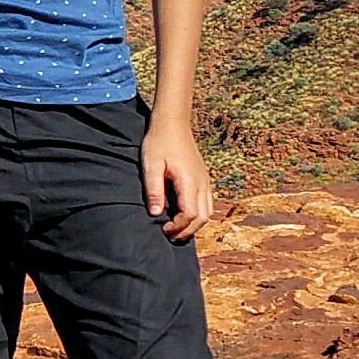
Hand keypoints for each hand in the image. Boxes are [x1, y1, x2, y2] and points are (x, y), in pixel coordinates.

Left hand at [141, 116, 214, 239]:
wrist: (173, 123)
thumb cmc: (159, 142)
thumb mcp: (151, 165)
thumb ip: (154, 190)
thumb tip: (155, 214)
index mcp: (189, 181)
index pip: (190, 214)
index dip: (178, 226)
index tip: (162, 229)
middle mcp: (202, 183)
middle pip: (203, 218)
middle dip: (187, 230)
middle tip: (169, 235)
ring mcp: (205, 181)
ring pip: (207, 212)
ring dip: (194, 224)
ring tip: (176, 229)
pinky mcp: (203, 178)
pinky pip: (207, 203)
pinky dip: (197, 214)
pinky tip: (182, 215)